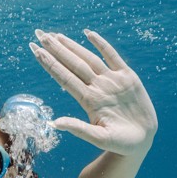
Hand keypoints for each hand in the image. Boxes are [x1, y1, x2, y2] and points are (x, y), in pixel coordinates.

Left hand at [30, 29, 157, 155]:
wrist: (141, 141)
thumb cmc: (120, 143)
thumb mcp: (100, 138)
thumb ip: (79, 129)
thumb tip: (54, 123)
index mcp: (89, 100)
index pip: (64, 78)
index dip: (50, 63)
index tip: (35, 50)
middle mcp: (97, 87)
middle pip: (72, 64)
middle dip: (56, 49)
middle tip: (39, 34)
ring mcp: (111, 80)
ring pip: (88, 58)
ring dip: (72, 46)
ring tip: (55, 35)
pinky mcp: (127, 77)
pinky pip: (112, 56)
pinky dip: (101, 44)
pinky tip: (88, 34)